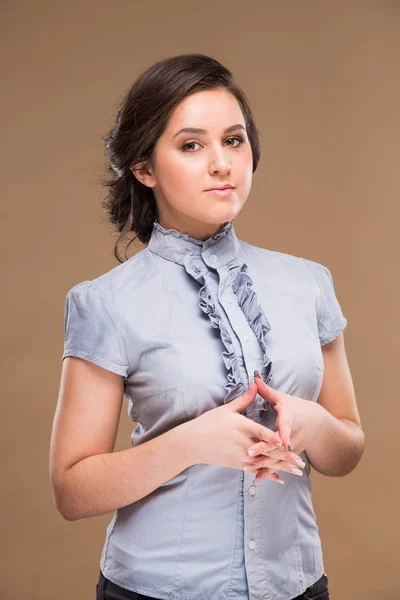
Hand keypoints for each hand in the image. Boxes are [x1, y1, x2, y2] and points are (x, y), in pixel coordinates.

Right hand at [187, 379, 305, 484]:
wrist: (192, 443)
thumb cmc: (208, 423)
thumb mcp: (226, 409)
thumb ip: (245, 399)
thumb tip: (255, 384)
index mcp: (242, 427)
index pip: (262, 434)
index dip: (276, 439)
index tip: (289, 443)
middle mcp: (243, 443)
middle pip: (267, 452)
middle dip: (286, 458)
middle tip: (301, 463)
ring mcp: (240, 456)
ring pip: (264, 463)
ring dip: (281, 467)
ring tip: (296, 471)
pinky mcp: (236, 464)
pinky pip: (256, 470)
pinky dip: (268, 473)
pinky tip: (279, 478)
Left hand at [245, 372, 321, 481]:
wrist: (318, 426)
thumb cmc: (298, 408)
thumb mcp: (284, 399)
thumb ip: (267, 391)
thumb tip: (254, 378)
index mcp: (291, 417)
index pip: (285, 425)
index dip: (281, 434)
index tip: (277, 441)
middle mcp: (293, 434)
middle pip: (278, 444)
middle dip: (265, 450)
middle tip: (249, 452)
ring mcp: (293, 447)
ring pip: (278, 457)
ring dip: (264, 463)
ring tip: (248, 466)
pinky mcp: (290, 455)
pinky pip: (279, 464)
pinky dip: (269, 471)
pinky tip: (257, 478)